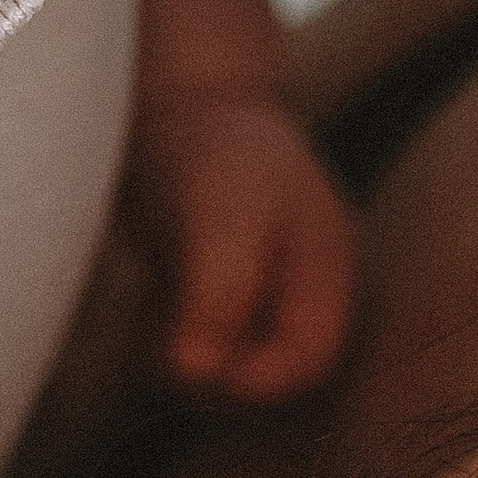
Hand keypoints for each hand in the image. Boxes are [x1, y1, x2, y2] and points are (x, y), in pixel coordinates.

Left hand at [128, 87, 358, 403]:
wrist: (181, 100)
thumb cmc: (212, 146)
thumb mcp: (221, 212)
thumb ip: (219, 291)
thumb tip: (198, 373)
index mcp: (327, 268)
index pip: (309, 360)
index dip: (256, 377)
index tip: (194, 360)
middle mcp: (301, 289)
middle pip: (264, 373)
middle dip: (208, 364)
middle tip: (160, 320)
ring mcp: (262, 293)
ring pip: (224, 366)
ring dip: (178, 352)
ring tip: (152, 301)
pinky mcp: (220, 294)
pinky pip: (197, 345)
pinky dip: (166, 334)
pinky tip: (149, 297)